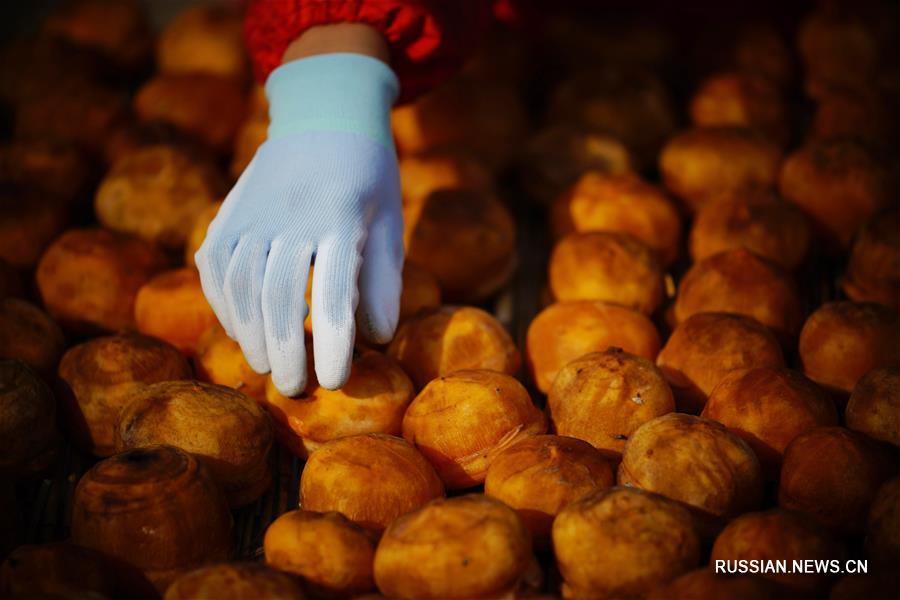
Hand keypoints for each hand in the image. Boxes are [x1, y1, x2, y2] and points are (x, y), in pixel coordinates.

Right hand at [195, 52, 401, 394]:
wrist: (323, 113)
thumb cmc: (367, 176)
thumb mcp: (389, 220)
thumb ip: (383, 280)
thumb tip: (376, 339)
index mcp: (341, 216)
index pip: (333, 294)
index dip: (332, 345)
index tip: (334, 382)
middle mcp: (291, 214)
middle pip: (279, 297)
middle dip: (285, 351)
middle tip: (294, 389)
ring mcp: (253, 211)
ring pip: (240, 285)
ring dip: (250, 335)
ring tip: (266, 369)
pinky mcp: (229, 212)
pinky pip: (216, 266)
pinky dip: (224, 305)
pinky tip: (241, 332)